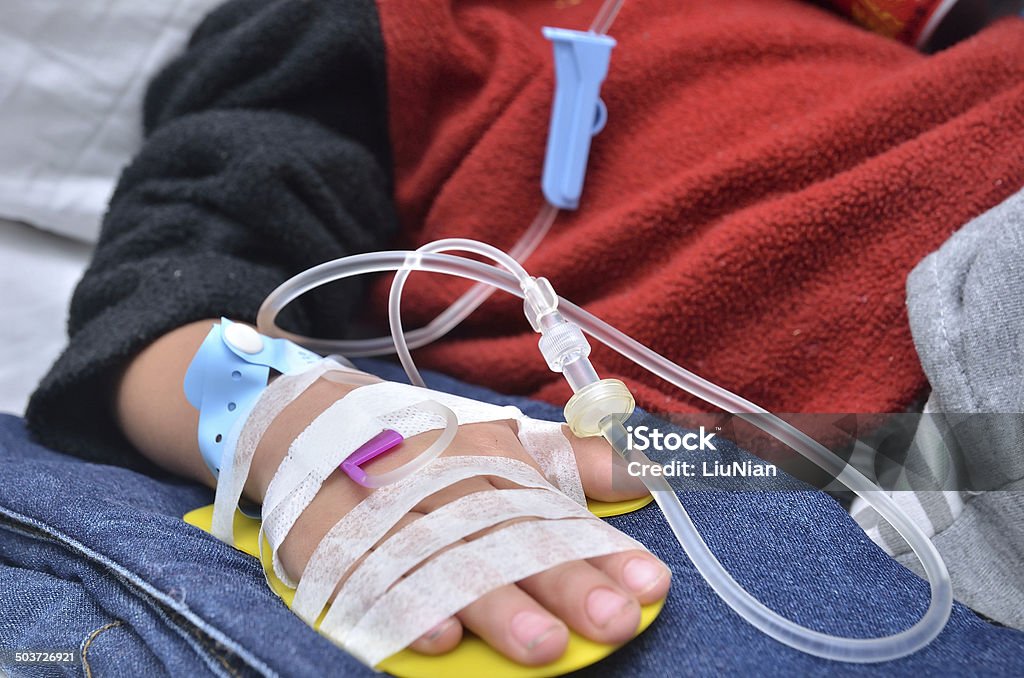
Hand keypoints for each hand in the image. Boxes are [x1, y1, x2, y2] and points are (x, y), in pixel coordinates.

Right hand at [246, 376, 669, 664]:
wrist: (312, 426)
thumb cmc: (428, 445)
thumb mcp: (503, 441)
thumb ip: (575, 462)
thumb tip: (649, 470)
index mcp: (491, 459)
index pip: (556, 511)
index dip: (604, 551)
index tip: (650, 584)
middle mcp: (447, 487)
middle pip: (509, 537)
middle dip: (562, 581)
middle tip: (613, 620)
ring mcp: (391, 518)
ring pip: (448, 564)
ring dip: (495, 606)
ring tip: (543, 644)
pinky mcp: (339, 549)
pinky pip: (373, 584)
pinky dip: (406, 611)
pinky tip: (441, 638)